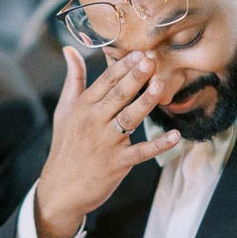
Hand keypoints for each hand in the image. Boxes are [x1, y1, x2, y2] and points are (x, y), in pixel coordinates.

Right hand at [34, 47, 179, 237]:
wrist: (61, 189)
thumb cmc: (66, 145)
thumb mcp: (64, 110)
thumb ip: (73, 79)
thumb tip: (70, 48)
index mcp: (83, 107)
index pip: (105, 81)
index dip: (123, 66)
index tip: (139, 52)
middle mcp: (94, 122)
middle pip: (118, 95)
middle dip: (135, 77)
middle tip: (151, 60)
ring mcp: (106, 143)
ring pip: (129, 118)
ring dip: (146, 101)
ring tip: (160, 85)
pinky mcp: (117, 163)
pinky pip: (142, 152)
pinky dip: (159, 145)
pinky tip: (176, 136)